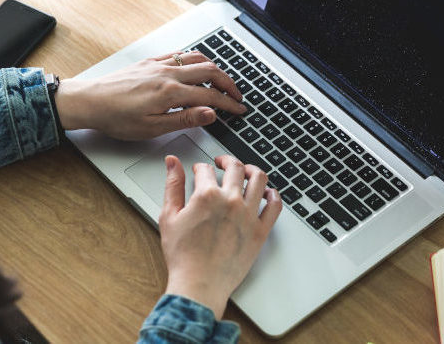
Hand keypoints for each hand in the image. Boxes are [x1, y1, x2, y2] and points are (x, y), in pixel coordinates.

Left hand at [53, 51, 245, 139]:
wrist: (90, 101)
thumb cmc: (116, 118)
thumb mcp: (153, 128)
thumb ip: (185, 119)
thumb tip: (211, 113)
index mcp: (170, 92)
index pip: (210, 96)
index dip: (229, 104)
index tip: (240, 110)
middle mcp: (167, 73)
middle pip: (209, 71)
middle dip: (228, 83)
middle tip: (237, 96)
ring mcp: (158, 64)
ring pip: (196, 58)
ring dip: (214, 69)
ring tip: (221, 82)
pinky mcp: (149, 61)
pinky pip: (179, 54)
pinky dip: (194, 59)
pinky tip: (195, 67)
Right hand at [159, 155, 282, 319]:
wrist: (199, 284)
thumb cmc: (182, 256)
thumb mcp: (169, 216)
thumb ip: (172, 185)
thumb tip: (172, 163)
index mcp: (207, 196)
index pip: (206, 169)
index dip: (200, 167)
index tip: (199, 170)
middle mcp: (230, 201)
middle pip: (235, 167)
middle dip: (226, 160)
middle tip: (222, 163)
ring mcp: (248, 215)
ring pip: (259, 179)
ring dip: (252, 170)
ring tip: (246, 171)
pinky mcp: (260, 231)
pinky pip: (275, 206)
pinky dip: (273, 195)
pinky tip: (267, 192)